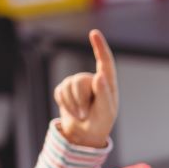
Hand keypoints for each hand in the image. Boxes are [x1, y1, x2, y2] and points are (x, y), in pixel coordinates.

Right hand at [54, 29, 118, 148]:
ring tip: (81, 115)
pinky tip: (72, 111)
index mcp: (108, 83)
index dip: (99, 47)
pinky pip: (60, 91)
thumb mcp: (105, 112)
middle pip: (80, 80)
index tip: (94, 33)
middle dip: (80, 100)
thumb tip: (98, 75)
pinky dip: (65, 104)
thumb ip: (104, 94)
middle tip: (85, 115)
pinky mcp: (65, 88)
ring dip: (73, 104)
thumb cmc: (101, 122)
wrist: (85, 134)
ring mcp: (78, 83)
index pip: (105, 61)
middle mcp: (93, 79)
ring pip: (68, 85)